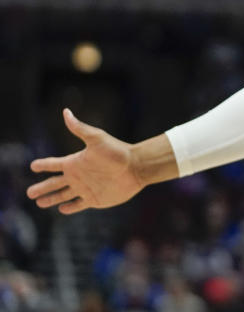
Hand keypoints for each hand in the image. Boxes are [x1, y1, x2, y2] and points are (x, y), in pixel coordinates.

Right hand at [26, 109, 144, 213]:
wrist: (136, 167)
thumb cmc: (117, 151)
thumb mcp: (96, 138)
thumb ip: (79, 128)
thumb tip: (66, 111)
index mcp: (76, 162)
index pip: (53, 164)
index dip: (43, 165)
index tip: (32, 165)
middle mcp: (78, 176)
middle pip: (53, 183)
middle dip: (41, 188)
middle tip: (28, 192)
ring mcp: (85, 188)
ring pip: (62, 195)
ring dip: (50, 199)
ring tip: (39, 203)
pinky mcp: (95, 199)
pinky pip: (78, 205)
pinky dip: (69, 208)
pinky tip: (62, 209)